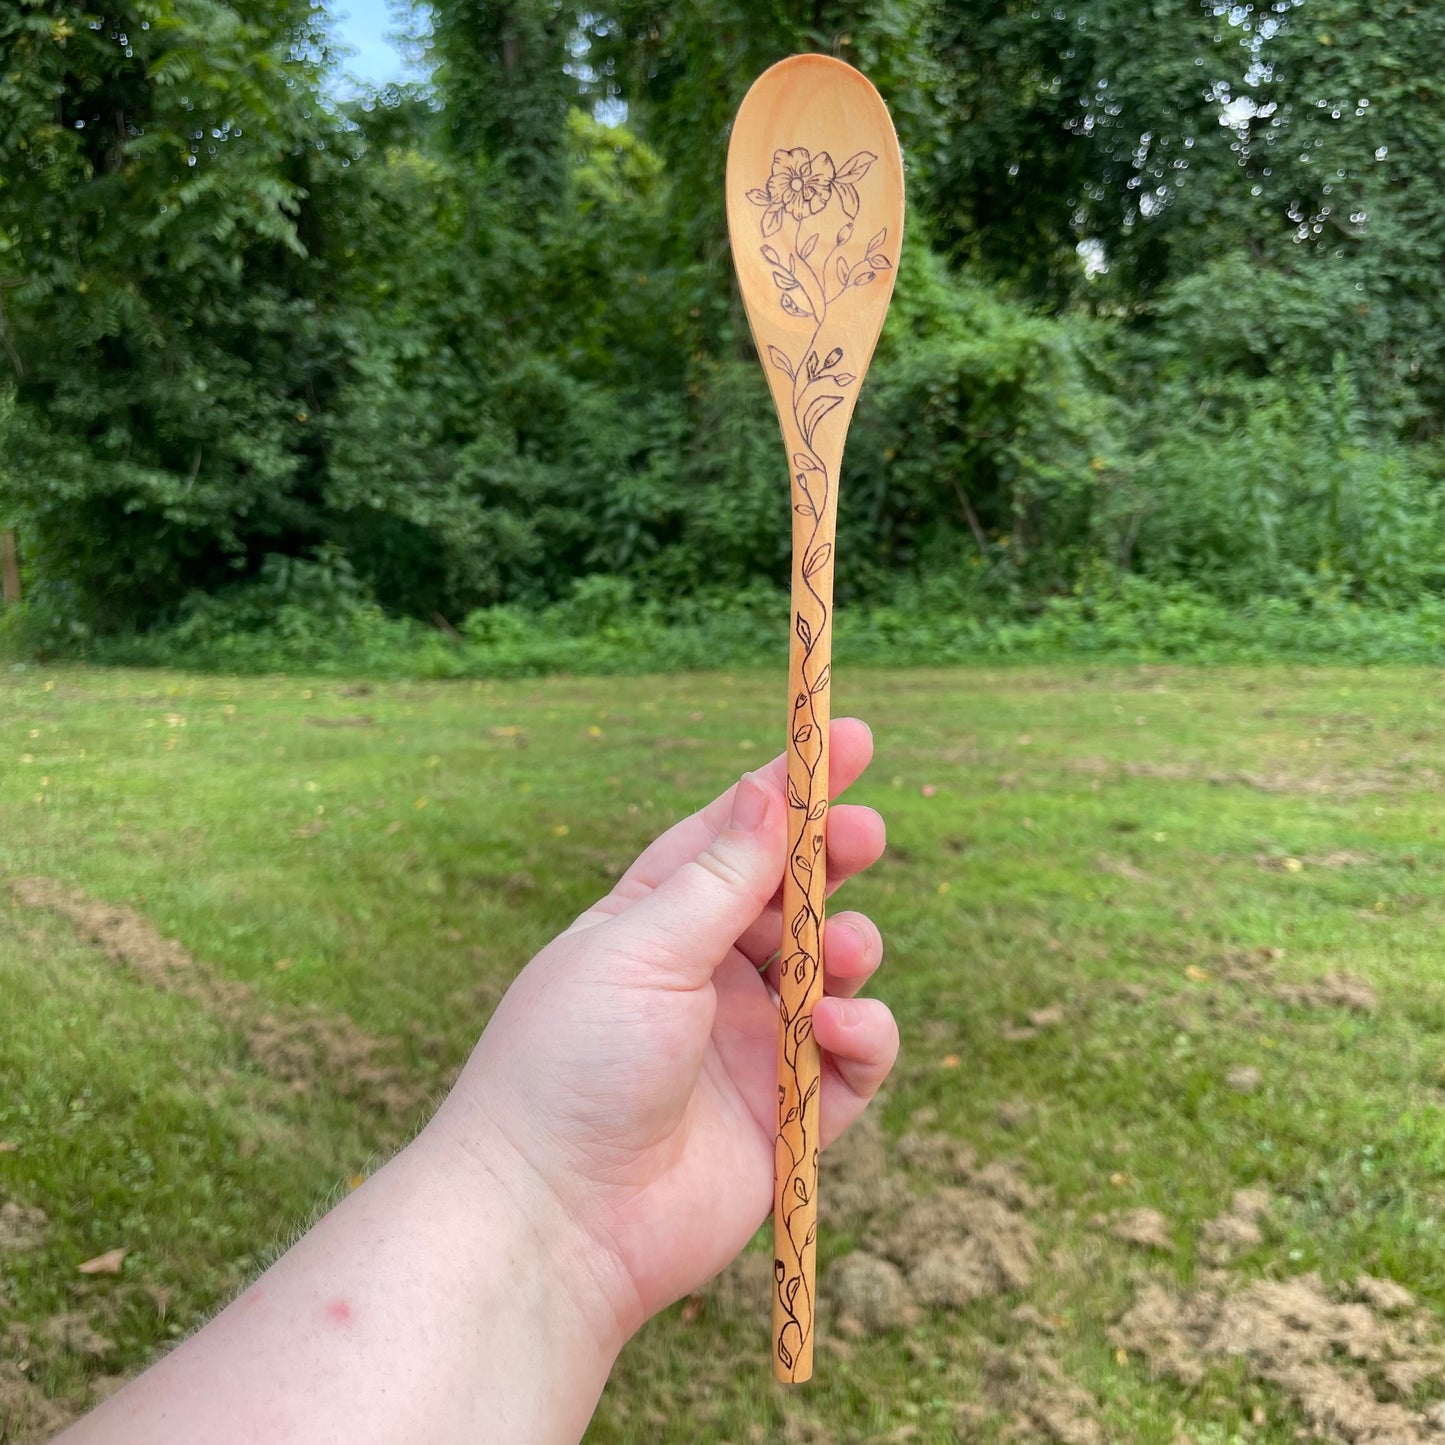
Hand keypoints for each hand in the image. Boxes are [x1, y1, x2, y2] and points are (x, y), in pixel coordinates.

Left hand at [425, 717, 897, 1340]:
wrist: (556, 1220)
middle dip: (834, 860)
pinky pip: (853, 1061)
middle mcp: (707, 975)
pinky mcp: (789, 1115)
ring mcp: (750, 1044)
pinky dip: (864, 1038)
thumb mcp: (642, 948)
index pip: (734, 836)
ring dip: (852, 948)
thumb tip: (768, 790)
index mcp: (656, 921)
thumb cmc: (574, 1063)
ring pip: (833, 972)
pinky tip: (841, 1032)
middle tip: (866, 834)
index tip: (848, 738)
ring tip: (844, 952)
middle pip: (793, 897)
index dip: (790, 787)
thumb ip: (719, 877)